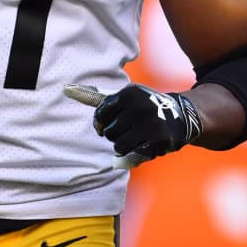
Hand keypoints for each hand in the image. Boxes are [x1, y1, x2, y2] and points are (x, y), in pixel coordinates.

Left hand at [65, 83, 202, 169]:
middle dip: (115, 135)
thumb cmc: (143, 106)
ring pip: (118, 146)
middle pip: (109, 133)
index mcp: (129, 93)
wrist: (181, 116)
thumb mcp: (123, 98)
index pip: (100, 116)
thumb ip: (95, 96)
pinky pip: (132, 156)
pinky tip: (143, 146)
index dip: (101, 124)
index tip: (108, 124)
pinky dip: (133, 155)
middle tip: (129, 129)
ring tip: (135, 137)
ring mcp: (151, 124)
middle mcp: (140, 106)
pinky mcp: (159, 141)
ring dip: (123, 146)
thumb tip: (66, 89)